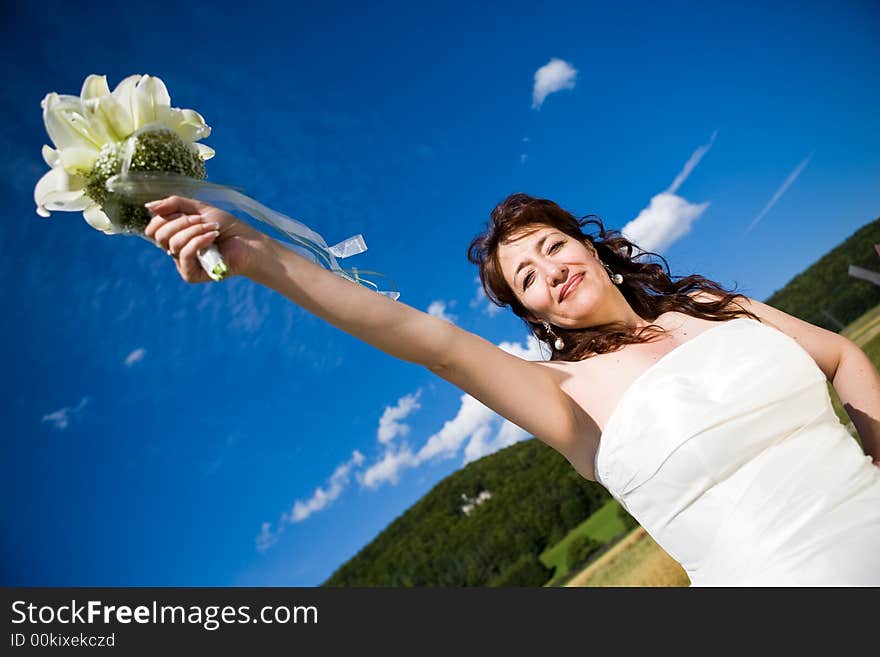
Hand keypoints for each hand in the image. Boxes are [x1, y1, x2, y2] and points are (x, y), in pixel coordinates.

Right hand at [144, 195, 266, 282]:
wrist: (249, 242)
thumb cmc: (226, 226)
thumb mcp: (199, 208)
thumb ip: (174, 204)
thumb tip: (147, 207)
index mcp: (174, 236)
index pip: (154, 227)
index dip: (166, 216)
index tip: (189, 212)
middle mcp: (174, 251)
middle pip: (160, 235)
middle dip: (182, 222)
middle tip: (203, 220)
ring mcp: (182, 264)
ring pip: (173, 243)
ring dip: (195, 230)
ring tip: (213, 229)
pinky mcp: (191, 275)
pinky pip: (185, 254)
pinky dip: (198, 241)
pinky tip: (212, 237)